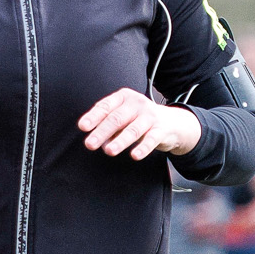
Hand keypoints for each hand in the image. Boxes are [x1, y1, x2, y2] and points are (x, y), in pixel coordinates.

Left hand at [78, 88, 201, 161]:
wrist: (171, 123)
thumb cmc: (139, 119)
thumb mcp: (123, 118)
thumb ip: (108, 128)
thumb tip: (98, 142)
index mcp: (123, 98)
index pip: (105, 106)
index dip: (93, 116)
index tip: (83, 127)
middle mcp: (136, 104)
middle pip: (116, 119)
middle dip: (102, 132)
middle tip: (90, 144)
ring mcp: (150, 116)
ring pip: (133, 129)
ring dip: (120, 141)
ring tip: (109, 151)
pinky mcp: (161, 129)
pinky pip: (151, 139)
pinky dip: (143, 148)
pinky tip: (135, 155)